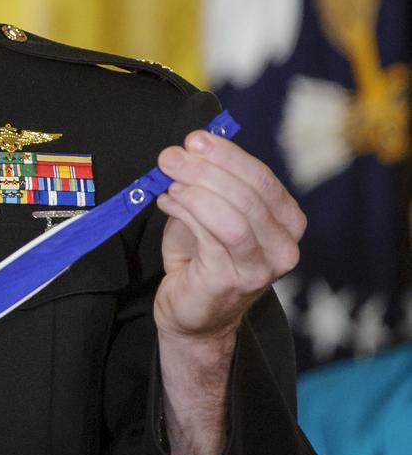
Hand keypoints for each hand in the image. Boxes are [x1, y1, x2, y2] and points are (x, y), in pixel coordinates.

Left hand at [154, 130, 303, 345]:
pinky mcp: (231, 281)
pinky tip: (168, 201)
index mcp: (286, 222)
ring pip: (233, 216)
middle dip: (205, 168)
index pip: (262, 178)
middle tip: (171, 156)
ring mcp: (261, 268)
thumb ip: (209, 184)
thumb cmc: (203, 258)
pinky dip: (186, 211)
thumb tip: (189, 149)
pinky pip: (209, 236)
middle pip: (249, 194)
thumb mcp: (211, 212)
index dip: (227, 155)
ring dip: (196, 189)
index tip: (194, 140)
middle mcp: (284, 246)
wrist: (193, 314)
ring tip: (169, 180)